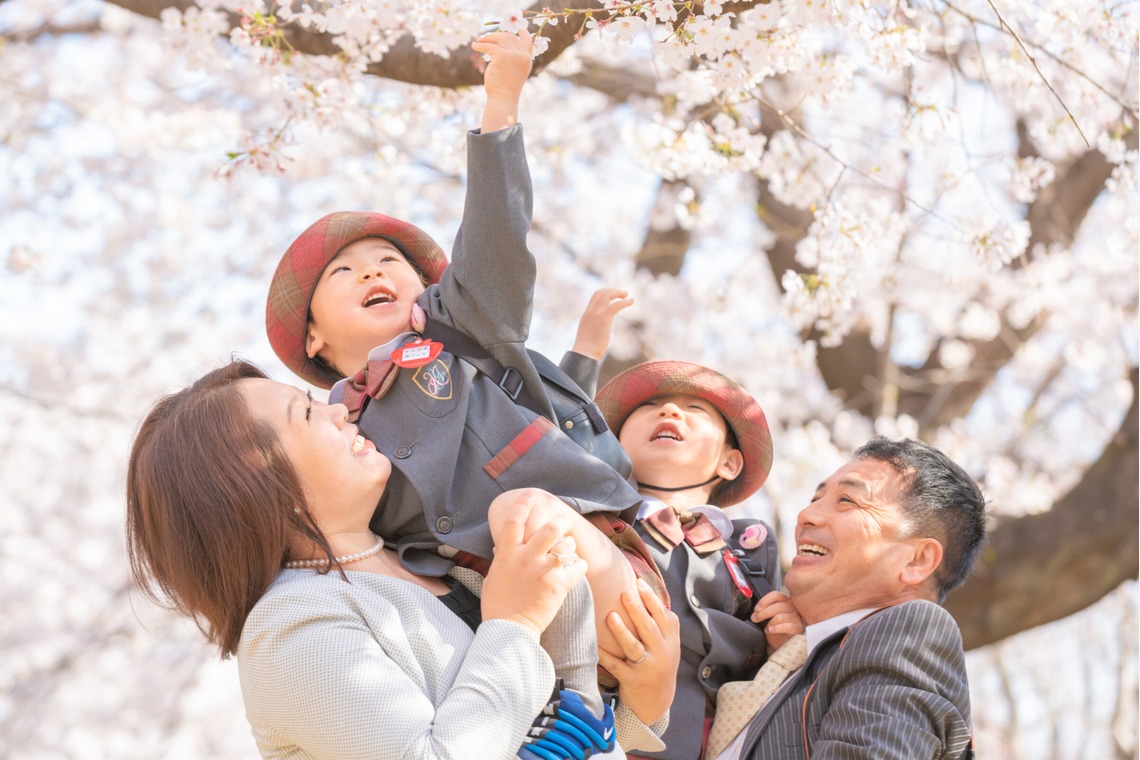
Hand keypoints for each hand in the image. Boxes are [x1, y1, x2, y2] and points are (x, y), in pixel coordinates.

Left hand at [471, 29, 532, 132]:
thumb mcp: (514, 72)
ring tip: (479, 40)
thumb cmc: (506, 88)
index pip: (527, 41)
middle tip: (485, 37)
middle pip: (509, 37)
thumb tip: (500, 47)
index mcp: (527, 59)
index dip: (522, 33)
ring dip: (488, 38)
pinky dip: (480, 45)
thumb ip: (513, 59)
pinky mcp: (501, 56)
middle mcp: (522, 55)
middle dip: (497, 35)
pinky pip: (488, 46)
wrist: (503, 99)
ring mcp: (513, 54)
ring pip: (499, 38)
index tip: (518, 29)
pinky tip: (474, 46)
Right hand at [481, 491, 586, 638]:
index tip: (530, 495)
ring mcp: (543, 570)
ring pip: (565, 546)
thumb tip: (501, 547)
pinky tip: (579, 567)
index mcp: (507, 554)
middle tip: (565, 522)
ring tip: (569, 551)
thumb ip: (502, 559)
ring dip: (570, 546)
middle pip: (549, 529)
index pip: (514, 521)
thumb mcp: (494, 577)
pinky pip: (576, 567)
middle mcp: (525, 558)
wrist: (509, 630)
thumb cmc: (498, 605)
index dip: (522, 505)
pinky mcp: (558, 585)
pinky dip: (580, 566)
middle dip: (561, 522)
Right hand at [572, 288, 633, 359]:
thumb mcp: (588, 334)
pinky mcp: (604, 319)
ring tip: (628, 296)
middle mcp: (590, 312)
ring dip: (618, 293)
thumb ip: (593, 328)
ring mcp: (596, 314)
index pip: (595, 297)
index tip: (614, 296)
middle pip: (601, 292)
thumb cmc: (587, 349)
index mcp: (586, 314)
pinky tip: (631, 302)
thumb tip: (600, 330)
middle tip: (623, 294)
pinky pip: (616, 305)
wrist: (584, 354)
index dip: (605, 293)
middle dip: (613, 290)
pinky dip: (625, 302)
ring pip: (607, 295)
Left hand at [596, 578, 679, 724]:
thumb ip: (662, 621)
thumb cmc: (659, 662)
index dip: (651, 599)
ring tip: (610, 616)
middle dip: (637, 610)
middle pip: (648, 628)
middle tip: (624, 592)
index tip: (638, 583)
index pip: (663, 616)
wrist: (657, 701)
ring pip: (633, 647)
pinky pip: (616, 666)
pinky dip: (605, 655)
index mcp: (671, 641)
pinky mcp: (632, 680)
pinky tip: (595, 644)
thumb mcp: (669, 643)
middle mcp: (662, 654)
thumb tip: (645, 587)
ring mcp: (647, 668)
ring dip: (621, 631)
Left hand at [751, 591, 803, 653]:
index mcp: (784, 601)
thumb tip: (756, 610)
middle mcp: (792, 607)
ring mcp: (796, 617)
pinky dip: (776, 628)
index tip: (756, 609)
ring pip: (780, 616)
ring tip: (766, 628)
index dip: (764, 601)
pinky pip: (787, 626)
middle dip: (763, 613)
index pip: (776, 595)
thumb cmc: (774, 628)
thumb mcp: (767, 617)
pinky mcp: (798, 628)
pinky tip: (771, 631)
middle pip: (777, 606)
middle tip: (755, 619)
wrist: (779, 644)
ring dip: (770, 623)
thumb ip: (763, 609)